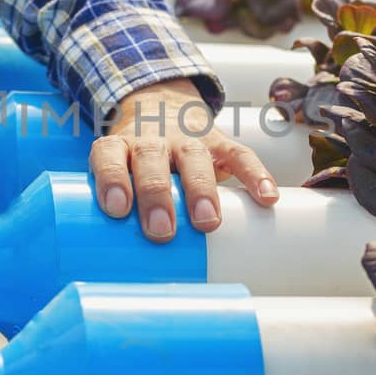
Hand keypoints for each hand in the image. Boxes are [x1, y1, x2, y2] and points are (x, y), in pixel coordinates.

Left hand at [91, 78, 278, 242]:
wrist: (158, 108)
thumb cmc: (133, 162)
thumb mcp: (118, 174)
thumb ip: (121, 207)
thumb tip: (121, 266)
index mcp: (119, 146)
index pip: (108, 155)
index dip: (112, 179)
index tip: (118, 208)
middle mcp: (151, 139)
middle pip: (151, 158)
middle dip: (157, 194)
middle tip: (162, 230)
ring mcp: (186, 138)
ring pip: (193, 157)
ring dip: (201, 189)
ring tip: (208, 222)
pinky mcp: (218, 142)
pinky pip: (239, 154)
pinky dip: (255, 175)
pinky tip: (267, 198)